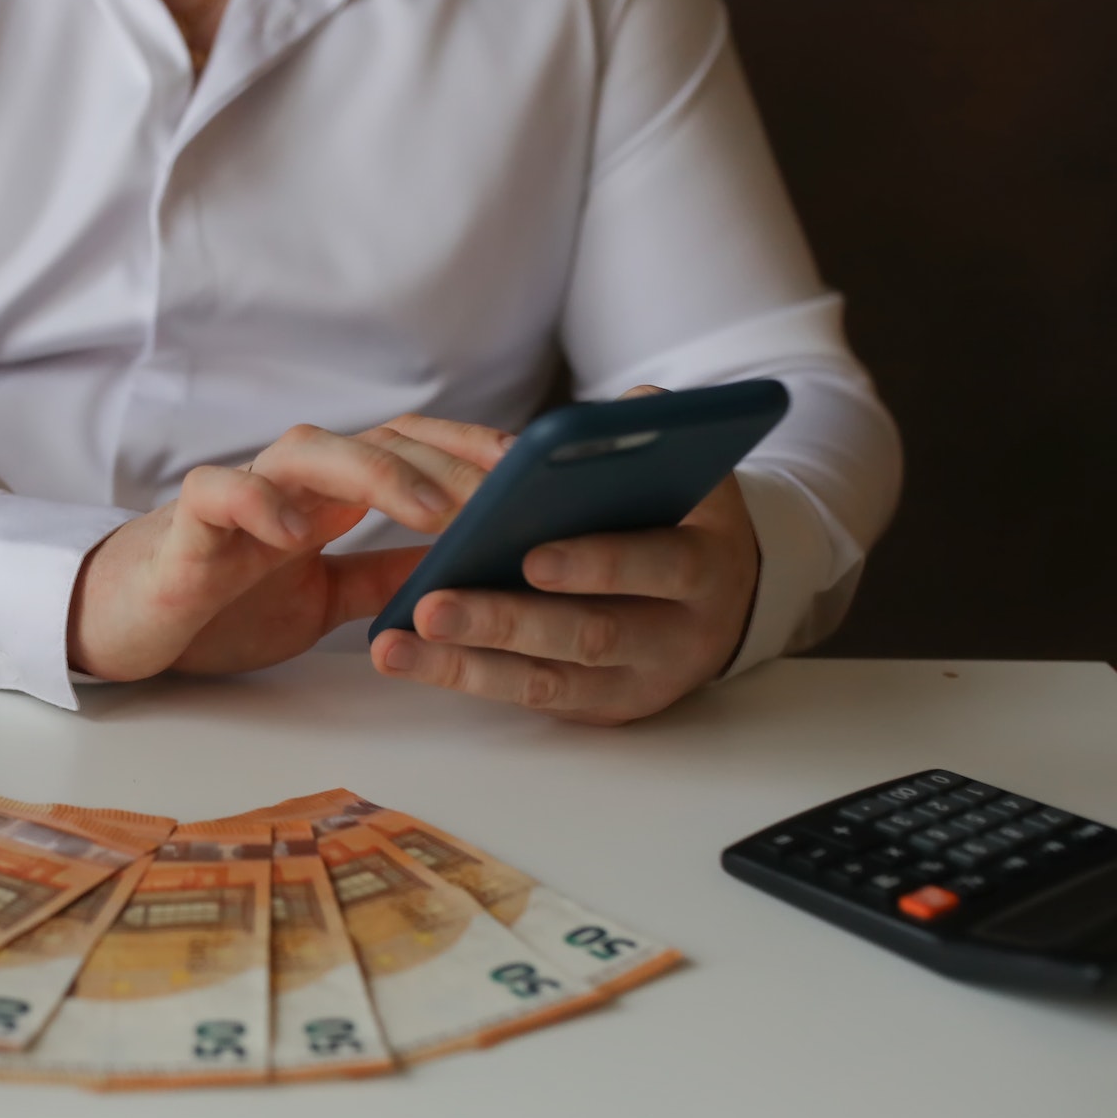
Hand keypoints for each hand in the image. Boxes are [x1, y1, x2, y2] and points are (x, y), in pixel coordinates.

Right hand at [68, 416, 514, 681]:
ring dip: (372, 472)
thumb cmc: (219, 605)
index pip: (403, 446)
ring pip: (303, 450)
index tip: (529, 466)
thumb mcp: (322, 599)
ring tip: (429, 509)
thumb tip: (462, 566)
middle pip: (370, 440)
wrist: (123, 626)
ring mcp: (235, 500)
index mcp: (323, 499)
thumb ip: (382, 576)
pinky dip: (255, 501)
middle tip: (504, 490)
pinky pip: (216, 494)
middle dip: (441, 460)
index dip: (463, 447)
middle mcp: (286, 485)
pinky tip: (296, 531)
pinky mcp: (183, 530)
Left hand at [369, 392, 760, 724]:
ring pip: (545, 679)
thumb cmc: (686, 522)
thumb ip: (659, 437)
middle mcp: (677, 636)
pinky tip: (406, 656)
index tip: (532, 557)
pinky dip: (464, 676)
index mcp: (704, 567)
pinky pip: (525, 695)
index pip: (657, 566)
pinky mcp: (595, 707)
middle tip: (433, 609)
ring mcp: (633, 681)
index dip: (597, 565)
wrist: (724, 605)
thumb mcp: (695, 475)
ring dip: (464, 664)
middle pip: (588, 635)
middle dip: (507, 621)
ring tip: (393, 646)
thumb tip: (620, 410)